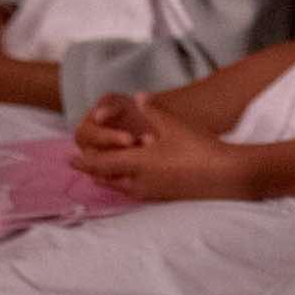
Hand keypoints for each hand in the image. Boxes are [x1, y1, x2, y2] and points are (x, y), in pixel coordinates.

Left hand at [68, 100, 254, 200]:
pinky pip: (135, 193)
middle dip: (93, 173)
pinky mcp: (164, 197)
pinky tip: (131, 184)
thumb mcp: (174, 125)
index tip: (70, 159)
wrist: (224, 174)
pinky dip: (125, 187)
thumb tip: (140, 97)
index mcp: (137, 163)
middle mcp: (139, 181)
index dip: (84, 162)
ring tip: (101, 177)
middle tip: (82, 168)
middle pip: (107, 179)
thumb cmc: (198, 148)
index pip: (101, 163)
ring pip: (120, 188)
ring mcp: (151, 192)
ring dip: (108, 181)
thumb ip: (154, 111)